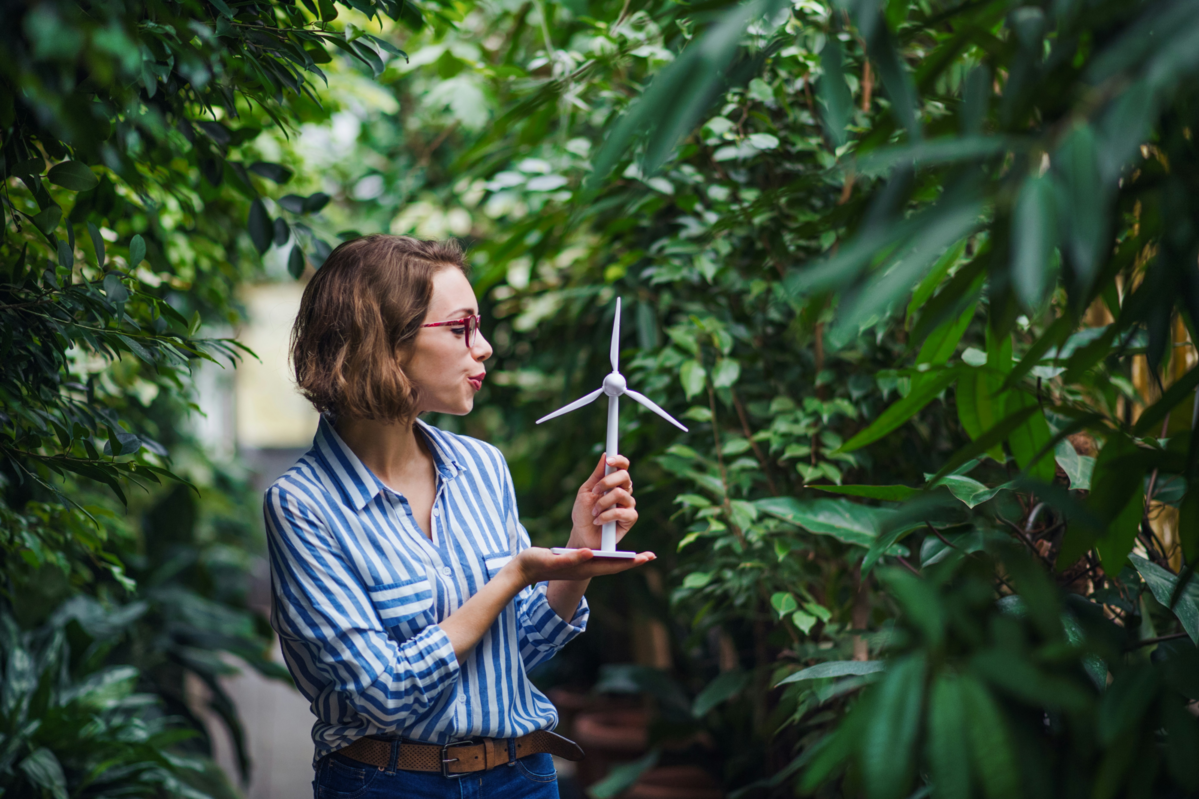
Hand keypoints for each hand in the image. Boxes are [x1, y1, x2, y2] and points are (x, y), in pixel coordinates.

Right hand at [510, 546, 655, 586]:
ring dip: (624, 559)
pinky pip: (599, 558)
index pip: (612, 566)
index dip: (630, 562)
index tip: (646, 557)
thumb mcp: (551, 559)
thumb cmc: (534, 563)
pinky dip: (610, 554)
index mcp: (583, 568)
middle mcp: (586, 568)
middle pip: (614, 565)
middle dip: (633, 561)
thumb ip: (570, 559)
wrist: (522, 570)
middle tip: (651, 556)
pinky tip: (612, 549)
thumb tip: (591, 554)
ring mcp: (581, 566)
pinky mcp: (576, 561)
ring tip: (638, 554)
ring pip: (608, 562)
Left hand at [569, 453, 636, 548]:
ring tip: (594, 512)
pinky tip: (598, 521)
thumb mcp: (586, 491)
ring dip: (603, 503)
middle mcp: (624, 491)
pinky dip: (606, 516)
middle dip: (606, 482)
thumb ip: (597, 475)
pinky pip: (621, 512)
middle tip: (595, 491)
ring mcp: (628, 505)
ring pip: (620, 494)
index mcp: (614, 482)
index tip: (609, 460)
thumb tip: (605, 455)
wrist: (582, 535)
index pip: (623, 466)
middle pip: (624, 476)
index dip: (619, 460)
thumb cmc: (584, 513)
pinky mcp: (630, 518)